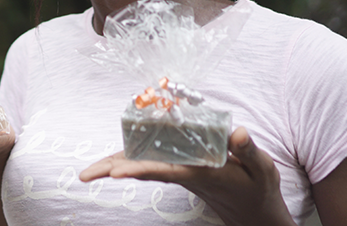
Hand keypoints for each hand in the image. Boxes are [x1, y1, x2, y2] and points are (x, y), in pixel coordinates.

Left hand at [79, 127, 295, 225]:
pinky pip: (149, 165)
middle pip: (143, 172)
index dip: (139, 170)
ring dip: (115, 167)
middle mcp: (184, 176)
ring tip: (88, 172)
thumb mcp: (262, 169)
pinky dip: (130, 160)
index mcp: (201, 174)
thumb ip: (249, 150)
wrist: (256, 214)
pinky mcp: (178, 171)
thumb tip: (237, 132)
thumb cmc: (258, 189)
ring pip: (142, 169)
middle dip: (113, 171)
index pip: (165, 171)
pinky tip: (113, 159)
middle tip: (84, 176)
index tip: (115, 173)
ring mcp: (179, 174)